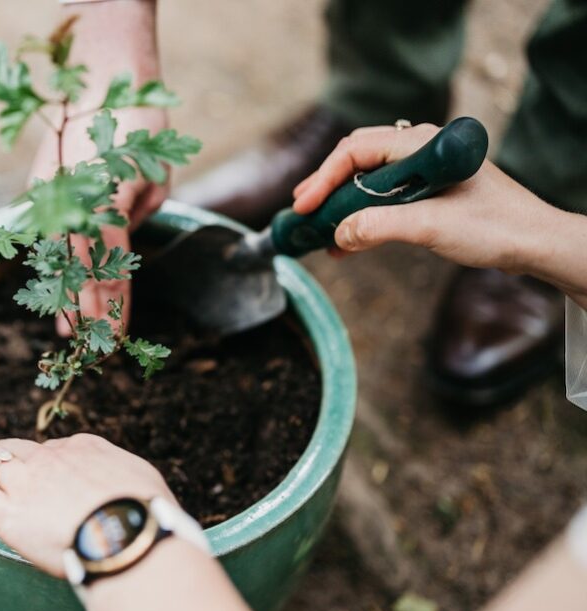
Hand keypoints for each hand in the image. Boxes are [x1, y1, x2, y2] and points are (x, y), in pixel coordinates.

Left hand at [0, 408, 175, 576]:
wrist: (130, 534)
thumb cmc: (148, 519)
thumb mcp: (146, 487)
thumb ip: (125, 483)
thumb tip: (119, 487)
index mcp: (86, 450)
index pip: (60, 454)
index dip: (53, 468)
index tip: (55, 484)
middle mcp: (50, 458)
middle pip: (16, 450)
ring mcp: (22, 482)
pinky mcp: (1, 509)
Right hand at [29, 0, 166, 334]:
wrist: (103, 77)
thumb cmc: (140, 126)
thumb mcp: (154, 178)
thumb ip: (135, 218)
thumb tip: (119, 248)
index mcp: (103, 202)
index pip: (107, 267)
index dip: (111, 304)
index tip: (116, 336)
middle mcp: (71, 203)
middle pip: (77, 270)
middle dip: (86, 311)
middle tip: (92, 348)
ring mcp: (52, 197)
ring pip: (58, 259)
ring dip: (62, 296)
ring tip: (64, 332)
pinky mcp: (42, 191)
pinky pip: (48, 239)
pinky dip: (52, 267)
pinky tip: (52, 290)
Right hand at [291, 123, 555, 271]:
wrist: (533, 242)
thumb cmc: (493, 227)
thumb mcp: (430, 227)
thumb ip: (378, 227)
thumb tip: (336, 233)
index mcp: (420, 145)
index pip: (355, 151)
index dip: (323, 178)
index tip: (303, 207)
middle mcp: (419, 149)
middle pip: (356, 158)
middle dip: (325, 185)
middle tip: (301, 210)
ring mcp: (423, 168)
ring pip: (367, 178)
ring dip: (340, 203)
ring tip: (317, 225)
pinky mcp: (427, 189)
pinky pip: (382, 196)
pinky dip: (360, 215)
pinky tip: (345, 240)